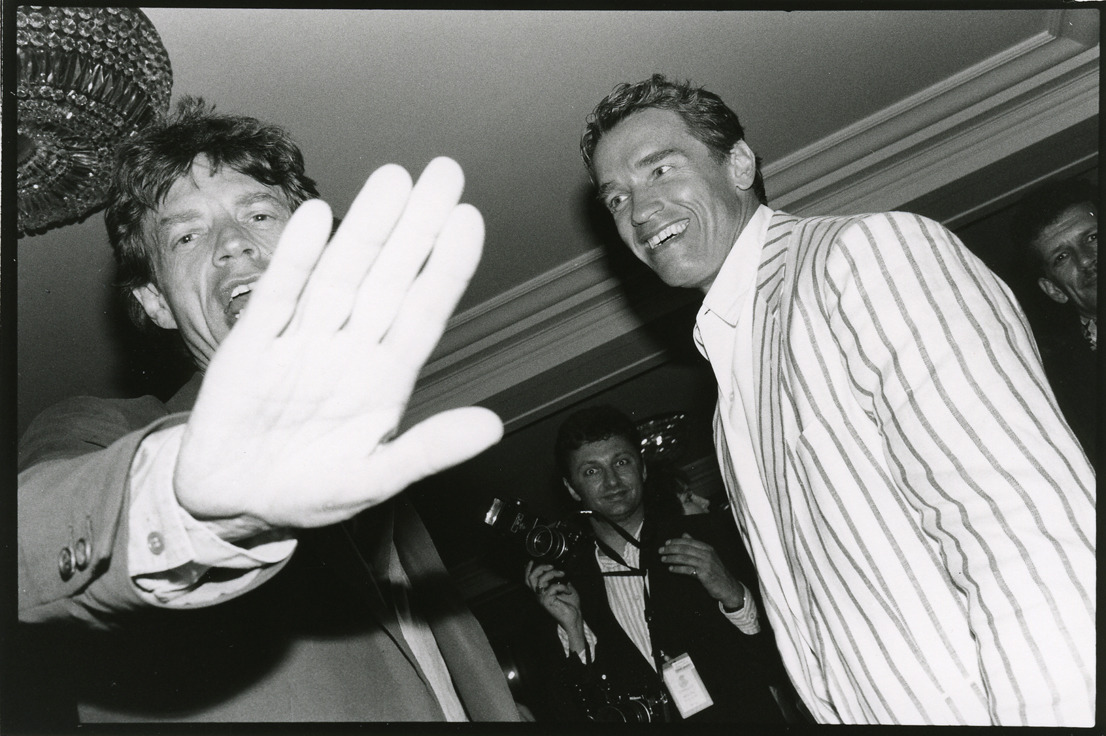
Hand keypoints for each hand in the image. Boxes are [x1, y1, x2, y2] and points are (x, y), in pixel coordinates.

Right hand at [174, 157, 502, 538]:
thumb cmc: (307, 491)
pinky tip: (319, 217)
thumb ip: (427, 452)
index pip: (423, 312)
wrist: (230, 502)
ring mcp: (302, 342)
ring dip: (365, 228)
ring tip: (392, 180)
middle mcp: (348, 349)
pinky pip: (279, 295)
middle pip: (388, 277)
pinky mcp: (253, 345)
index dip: (446, 267)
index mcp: (384, 378)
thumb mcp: (373, 481)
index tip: (469, 219)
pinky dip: (297, 258)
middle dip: (416, 227)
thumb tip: (491, 427)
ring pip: (340, 274)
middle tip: (444, 172)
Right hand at [525, 560, 583, 636]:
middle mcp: (539, 595)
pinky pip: (553, 587)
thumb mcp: (566, 588)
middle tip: (552, 566)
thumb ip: (561, 580)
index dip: (528, 570)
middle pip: (531, 578)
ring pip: (540, 580)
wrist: (574, 617)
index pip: (529, 580)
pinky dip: (562, 586)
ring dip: (553, 574)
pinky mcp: (547, 601)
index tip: (532, 561)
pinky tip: (568, 590)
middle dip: (540, 568)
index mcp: (542, 591)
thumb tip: (561, 572)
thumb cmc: (571, 605)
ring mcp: (542, 598)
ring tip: (562, 574)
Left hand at [660, 533, 745, 609]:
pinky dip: (678, 569)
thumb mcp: (707, 556)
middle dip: (671, 549)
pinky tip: (671, 569)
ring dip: (672, 558)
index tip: (666, 543)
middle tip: (661, 551)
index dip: (676, 541)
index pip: (689, 541)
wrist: (728, 586)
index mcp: (707, 548)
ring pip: (685, 558)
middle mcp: (707, 554)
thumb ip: (695, 545)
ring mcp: (706, 564)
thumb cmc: (716, 571)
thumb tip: (684, 534)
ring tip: (663, 559)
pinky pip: (688, 570)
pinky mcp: (704, 574)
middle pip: (685, 549)